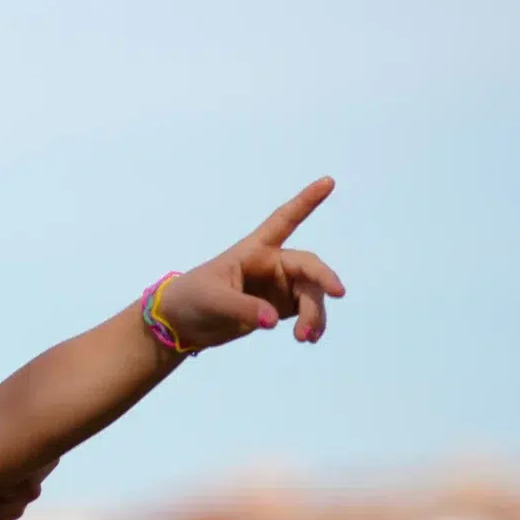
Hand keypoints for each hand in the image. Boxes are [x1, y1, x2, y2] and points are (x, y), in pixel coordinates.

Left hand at [156, 177, 346, 352]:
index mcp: (255, 249)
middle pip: (309, 267)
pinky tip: (309, 337)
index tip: (328, 181)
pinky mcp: (280, 308)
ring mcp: (280, 287)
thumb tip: (274, 321)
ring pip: (311, 295)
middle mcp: (273, 264)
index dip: (306, 201)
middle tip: (337, 293)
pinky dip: (311, 325)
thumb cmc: (192, 299)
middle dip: (323, 280)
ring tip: (304, 337)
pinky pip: (307, 313)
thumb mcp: (213, 300)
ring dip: (314, 314)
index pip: (284, 220)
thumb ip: (243, 308)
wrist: (181, 324)